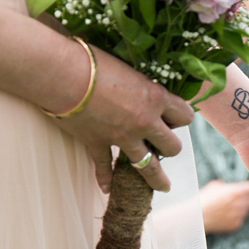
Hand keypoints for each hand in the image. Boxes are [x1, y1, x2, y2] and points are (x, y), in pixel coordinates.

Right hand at [49, 47, 193, 192]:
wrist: (63, 73)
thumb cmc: (94, 60)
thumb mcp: (128, 67)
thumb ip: (140, 83)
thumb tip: (142, 84)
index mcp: (155, 97)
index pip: (185, 115)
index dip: (180, 118)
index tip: (173, 118)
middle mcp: (144, 122)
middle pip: (173, 147)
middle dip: (170, 147)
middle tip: (163, 145)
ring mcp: (122, 137)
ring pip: (148, 166)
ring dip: (156, 178)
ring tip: (163, 186)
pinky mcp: (97, 144)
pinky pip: (104, 167)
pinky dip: (104, 179)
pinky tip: (107, 188)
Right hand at [200, 180, 248, 233]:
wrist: (196, 217)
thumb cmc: (204, 199)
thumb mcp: (215, 186)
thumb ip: (228, 186)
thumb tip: (233, 188)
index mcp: (235, 192)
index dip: (248, 189)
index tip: (245, 190)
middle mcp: (239, 204)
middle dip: (246, 199)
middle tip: (238, 200)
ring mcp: (238, 216)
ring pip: (246, 210)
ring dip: (240, 209)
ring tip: (227, 209)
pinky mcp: (235, 225)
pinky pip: (240, 220)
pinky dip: (235, 218)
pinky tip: (224, 216)